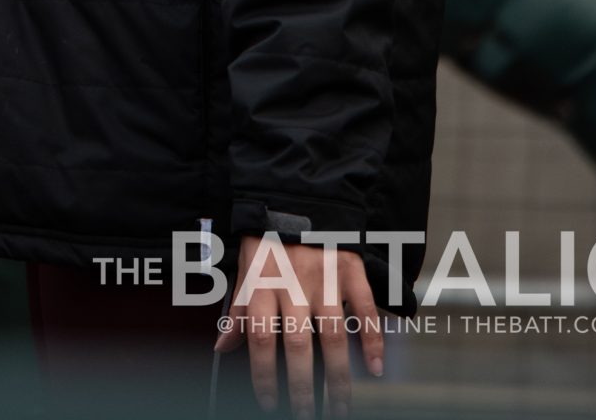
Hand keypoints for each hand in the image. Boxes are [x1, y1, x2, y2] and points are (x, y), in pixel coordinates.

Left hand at [216, 238, 381, 418]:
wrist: (296, 197)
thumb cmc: (267, 240)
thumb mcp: (245, 270)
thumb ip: (237, 310)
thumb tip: (221, 348)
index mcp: (262, 285)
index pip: (259, 338)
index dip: (263, 375)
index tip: (269, 404)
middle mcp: (293, 284)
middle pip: (297, 344)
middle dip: (302, 387)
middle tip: (306, 416)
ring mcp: (324, 278)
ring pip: (333, 335)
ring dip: (338, 377)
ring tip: (340, 407)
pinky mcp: (349, 269)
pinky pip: (363, 309)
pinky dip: (372, 340)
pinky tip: (374, 368)